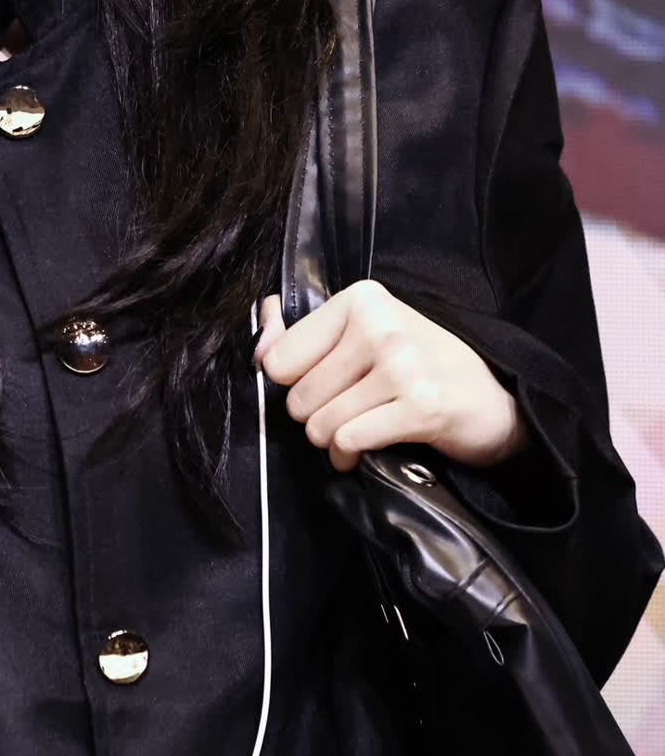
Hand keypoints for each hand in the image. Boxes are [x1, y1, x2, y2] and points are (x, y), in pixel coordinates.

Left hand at [253, 280, 530, 473]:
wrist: (496, 400)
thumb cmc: (422, 365)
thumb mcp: (366, 334)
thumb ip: (305, 336)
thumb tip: (259, 342)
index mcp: (361, 300)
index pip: (280, 357)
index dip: (292, 384)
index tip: (318, 387)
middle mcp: (379, 325)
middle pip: (298, 395)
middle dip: (313, 416)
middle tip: (341, 414)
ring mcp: (401, 365)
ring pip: (320, 423)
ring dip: (330, 440)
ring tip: (351, 434)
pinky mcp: (419, 406)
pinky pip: (350, 440)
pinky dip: (348, 455)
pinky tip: (362, 452)